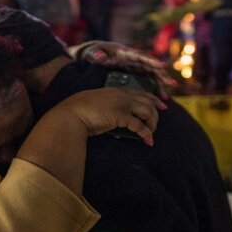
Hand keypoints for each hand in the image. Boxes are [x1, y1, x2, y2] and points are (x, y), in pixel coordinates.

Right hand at [51, 87, 165, 145]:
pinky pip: (139, 125)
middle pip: (147, 101)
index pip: (139, 91)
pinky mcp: (120, 116)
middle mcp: (121, 95)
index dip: (152, 98)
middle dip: (156, 112)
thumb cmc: (78, 111)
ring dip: (152, 123)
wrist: (70, 114)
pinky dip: (146, 133)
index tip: (161, 104)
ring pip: (147, 111)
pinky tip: (148, 141)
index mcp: (115, 90)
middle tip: (158, 123)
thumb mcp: (95, 104)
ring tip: (150, 133)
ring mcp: (121, 104)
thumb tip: (113, 116)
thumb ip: (107, 106)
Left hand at [80, 42, 176, 98]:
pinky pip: (149, 80)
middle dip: (161, 75)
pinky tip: (160, 99)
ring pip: (152, 74)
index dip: (151, 61)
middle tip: (170, 84)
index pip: (140, 56)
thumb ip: (96, 55)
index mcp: (125, 53)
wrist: (95, 55)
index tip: (161, 66)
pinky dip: (155, 88)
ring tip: (165, 97)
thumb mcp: (93, 53)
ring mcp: (136, 65)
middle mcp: (134, 58)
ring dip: (160, 85)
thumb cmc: (94, 53)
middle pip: (151, 66)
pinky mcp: (136, 71)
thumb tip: (99, 56)